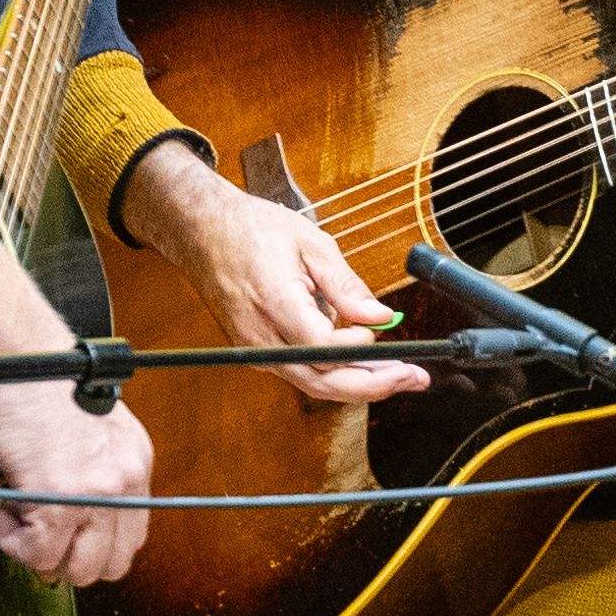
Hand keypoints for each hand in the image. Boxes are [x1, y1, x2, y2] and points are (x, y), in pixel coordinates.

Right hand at [0, 251, 154, 588]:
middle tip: (38, 535)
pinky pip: (37, 552)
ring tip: (18, 515)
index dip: (93, 545)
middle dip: (70, 558)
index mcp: (134, 462)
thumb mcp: (88, 433)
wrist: (15, 360)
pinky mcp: (61, 503)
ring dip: (41, 551)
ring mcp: (96, 494)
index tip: (67, 538)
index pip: (132, 537)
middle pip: (111, 564)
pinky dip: (13, 539)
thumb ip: (93, 475)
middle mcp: (125, 480)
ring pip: (77, 567)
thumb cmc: (37, 385)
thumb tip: (73, 522)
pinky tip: (4, 506)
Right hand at [118, 145, 425, 402]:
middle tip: (412, 378)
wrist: (202, 231)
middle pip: (321, 382)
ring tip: (396, 373)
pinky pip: (300, 373)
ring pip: (312, 384)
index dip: (360, 351)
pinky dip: (332, 373)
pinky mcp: (256, 353)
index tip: (386, 340)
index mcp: (275, 304)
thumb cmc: (252, 230)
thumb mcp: (311, 244)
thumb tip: (380, 317)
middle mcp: (261, 338)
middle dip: (372, 386)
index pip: (324, 349)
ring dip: (356, 383)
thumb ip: (346, 285)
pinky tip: (358, 360)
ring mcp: (255, 350)